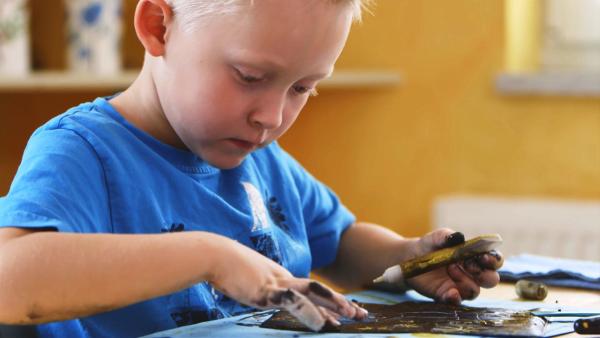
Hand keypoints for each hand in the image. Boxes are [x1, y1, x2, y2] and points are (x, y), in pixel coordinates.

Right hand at [209, 237, 367, 330]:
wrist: (213, 254)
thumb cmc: (225, 266)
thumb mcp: (247, 280)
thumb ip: (259, 288)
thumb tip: (260, 294)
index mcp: (279, 277)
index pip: (310, 290)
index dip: (329, 300)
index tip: (346, 310)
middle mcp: (283, 278)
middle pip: (319, 290)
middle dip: (341, 302)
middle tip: (361, 313)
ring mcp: (277, 283)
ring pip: (314, 293)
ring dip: (334, 304)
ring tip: (351, 314)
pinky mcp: (267, 290)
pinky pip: (294, 302)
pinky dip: (310, 313)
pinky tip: (323, 325)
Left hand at [406, 228, 503, 304]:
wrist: (409, 257)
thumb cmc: (429, 245)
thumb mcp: (436, 238)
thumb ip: (447, 236)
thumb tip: (458, 236)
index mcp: (475, 257)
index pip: (495, 261)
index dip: (494, 260)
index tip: (484, 256)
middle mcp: (472, 274)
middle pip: (491, 280)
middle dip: (484, 274)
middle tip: (468, 264)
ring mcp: (460, 286)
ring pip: (474, 291)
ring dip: (465, 281)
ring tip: (450, 268)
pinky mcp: (446, 295)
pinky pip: (456, 301)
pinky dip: (456, 298)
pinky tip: (451, 292)